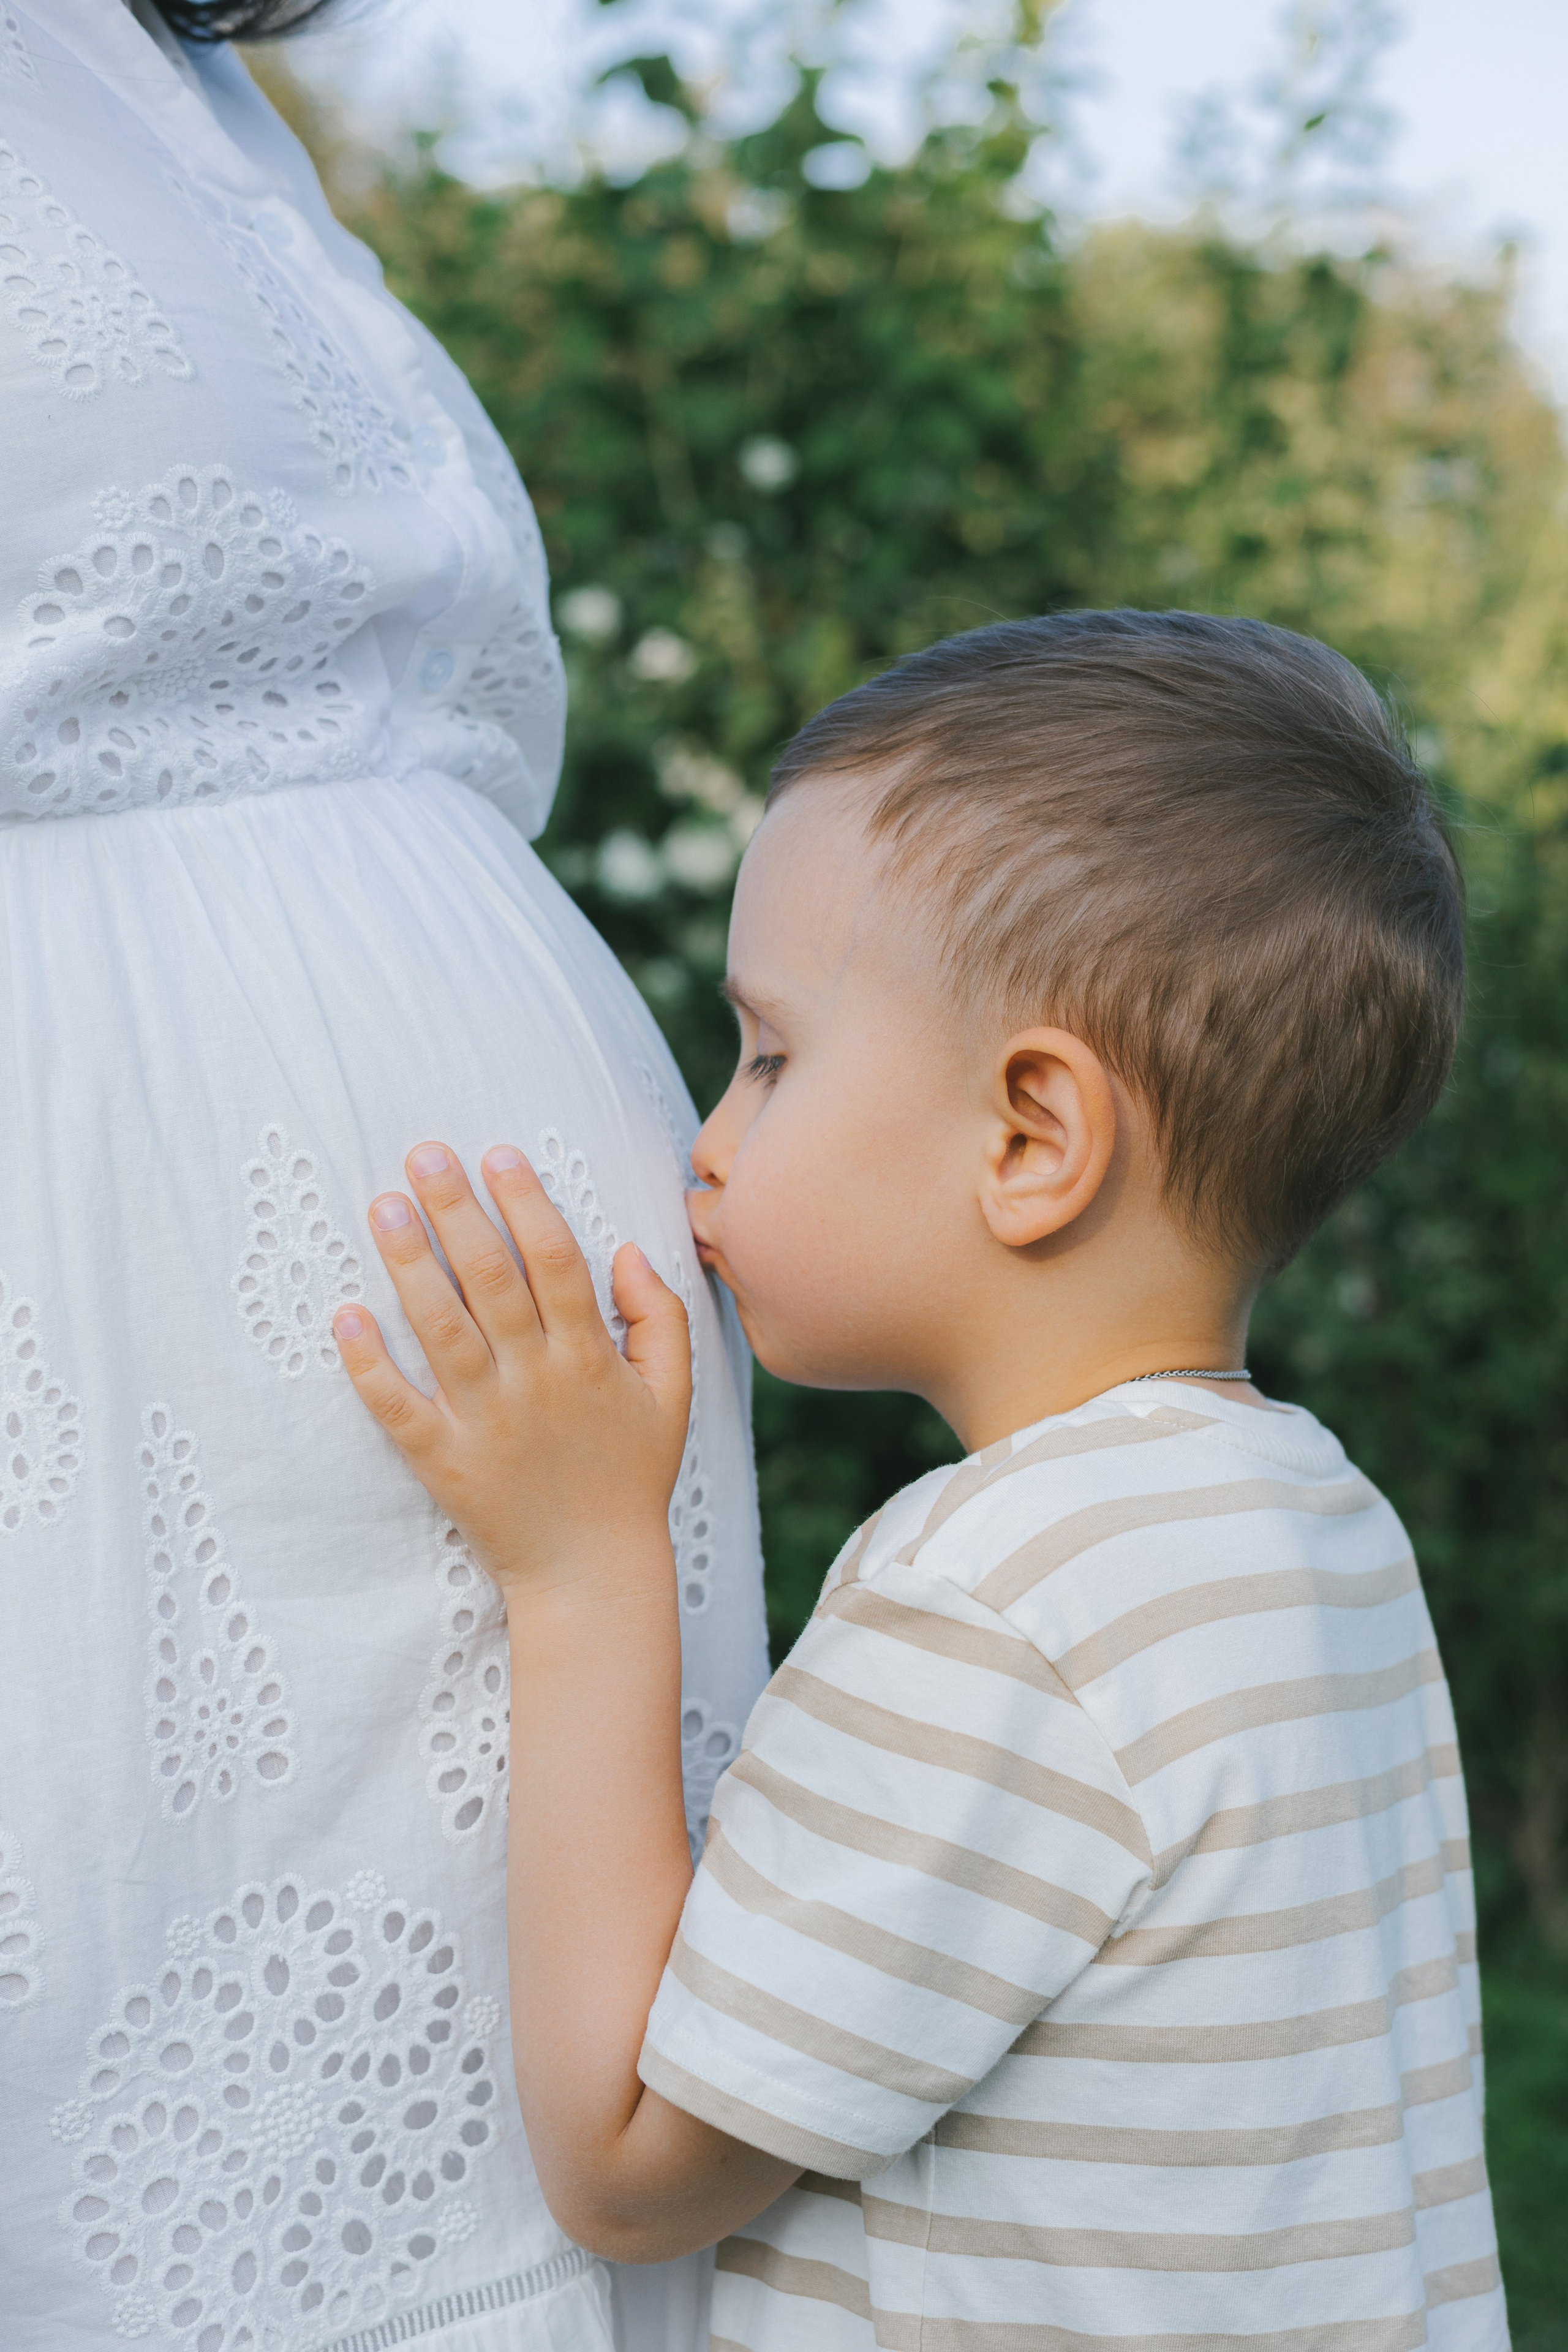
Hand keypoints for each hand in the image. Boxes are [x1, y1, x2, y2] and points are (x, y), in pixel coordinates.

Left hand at [333, 1143, 690, 1594]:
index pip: (556, 1262)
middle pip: (491, 1280)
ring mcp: (485, 1422)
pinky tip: (344, 1315)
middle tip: (423, 1154)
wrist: (592, 1573)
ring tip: (384, 1206)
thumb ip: (659, 1315)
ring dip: (410, 1264)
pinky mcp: (442, 1462)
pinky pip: (397, 1407)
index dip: (526, 1203)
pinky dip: (369, 1364)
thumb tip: (626, 1248)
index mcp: (589, 1358)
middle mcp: (535, 1382)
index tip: (496, 1154)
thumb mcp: (672, 1393)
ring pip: (441, 1329)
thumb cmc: (631, 1474)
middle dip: (456, 1210)